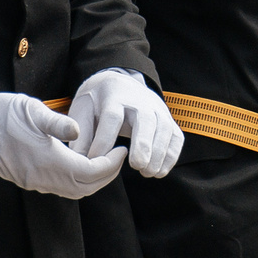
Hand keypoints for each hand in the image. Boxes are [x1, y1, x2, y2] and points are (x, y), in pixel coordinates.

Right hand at [0, 91, 125, 198]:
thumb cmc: (1, 116)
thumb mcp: (31, 110)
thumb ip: (56, 122)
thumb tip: (78, 130)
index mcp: (50, 159)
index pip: (91, 171)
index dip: (110, 164)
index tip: (121, 150)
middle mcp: (45, 176)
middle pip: (86, 187)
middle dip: (107, 175)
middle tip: (118, 158)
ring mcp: (36, 181)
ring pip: (74, 191)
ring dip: (93, 181)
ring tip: (104, 161)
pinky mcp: (30, 180)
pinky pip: (61, 188)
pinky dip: (78, 181)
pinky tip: (81, 164)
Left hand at [68, 69, 183, 176]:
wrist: (120, 85)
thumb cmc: (98, 103)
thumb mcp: (82, 111)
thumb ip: (82, 134)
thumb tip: (81, 160)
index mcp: (114, 96)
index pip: (112, 117)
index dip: (105, 141)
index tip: (97, 162)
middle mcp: (139, 100)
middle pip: (145, 120)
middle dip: (143, 144)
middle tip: (137, 166)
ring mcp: (157, 109)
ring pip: (165, 128)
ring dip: (159, 153)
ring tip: (147, 173)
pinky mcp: (168, 119)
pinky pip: (176, 136)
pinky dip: (171, 155)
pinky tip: (160, 171)